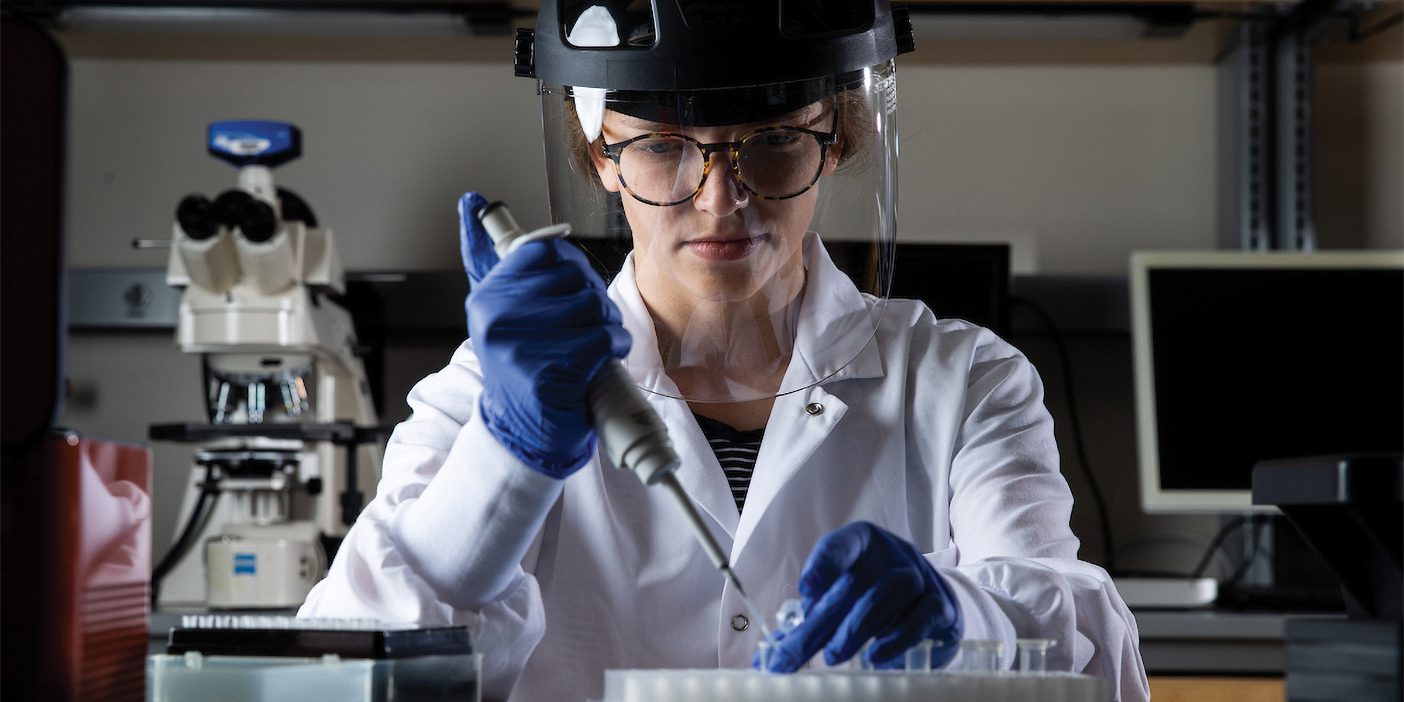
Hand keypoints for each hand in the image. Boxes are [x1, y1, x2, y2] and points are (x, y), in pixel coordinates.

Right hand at [461, 193, 630, 477]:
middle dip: (594, 298)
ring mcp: (518, 346)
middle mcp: (495, 317)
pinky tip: (603, 358)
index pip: (545, 250)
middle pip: (574, 278)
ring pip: (592, 307)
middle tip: (590, 321)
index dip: (572, 266)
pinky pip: (600, 340)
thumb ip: (487, 257)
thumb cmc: (522, 365)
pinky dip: (614, 347)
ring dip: (608, 325)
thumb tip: (472, 202)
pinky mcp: (546, 373)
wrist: (522, 431)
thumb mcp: (499, 310)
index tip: (573, 288)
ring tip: (596, 342)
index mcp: (487, 296)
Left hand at [760, 521, 961, 671]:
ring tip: (833, 654)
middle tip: (793, 654)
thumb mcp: (845, 596)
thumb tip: (775, 648)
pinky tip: (875, 657)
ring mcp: (920, 578)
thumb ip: (814, 615)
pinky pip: (920, 619)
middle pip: (854, 583)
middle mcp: (893, 555)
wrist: (932, 603)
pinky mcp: (941, 607)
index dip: (824, 563)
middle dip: (820, 622)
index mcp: (863, 544)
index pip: (842, 545)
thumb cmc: (876, 596)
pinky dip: (896, 640)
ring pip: (889, 593)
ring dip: (857, 627)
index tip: (806, 589)